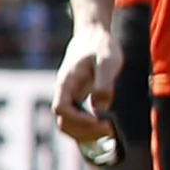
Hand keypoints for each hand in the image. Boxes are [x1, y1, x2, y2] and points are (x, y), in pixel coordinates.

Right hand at [53, 18, 123, 154]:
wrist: (93, 36)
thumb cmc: (101, 46)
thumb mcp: (107, 61)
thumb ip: (103, 83)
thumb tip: (100, 107)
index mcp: (66, 83)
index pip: (61, 109)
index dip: (78, 119)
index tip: (98, 120)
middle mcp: (64, 93)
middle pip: (63, 122)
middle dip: (84, 130)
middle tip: (108, 129)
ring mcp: (70, 98)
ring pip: (68, 125)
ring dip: (85, 133)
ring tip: (108, 132)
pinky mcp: (78, 100)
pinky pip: (77, 121)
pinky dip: (88, 129)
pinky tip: (105, 128)